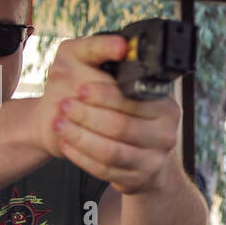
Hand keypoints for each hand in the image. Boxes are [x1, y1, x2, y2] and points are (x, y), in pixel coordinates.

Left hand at [40, 35, 182, 193]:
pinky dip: (81, 157)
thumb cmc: (113, 106)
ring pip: (112, 152)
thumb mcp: (107, 73)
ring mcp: (154, 160)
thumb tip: (119, 44)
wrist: (125, 147)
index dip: (106, 95)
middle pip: (122, 127)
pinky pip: (105, 172)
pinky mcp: (138, 180)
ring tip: (59, 125)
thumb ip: (106, 52)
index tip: (81, 88)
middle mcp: (166, 133)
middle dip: (87, 116)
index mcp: (164, 104)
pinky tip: (66, 144)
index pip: (134, 100)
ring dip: (80, 138)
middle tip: (63, 106)